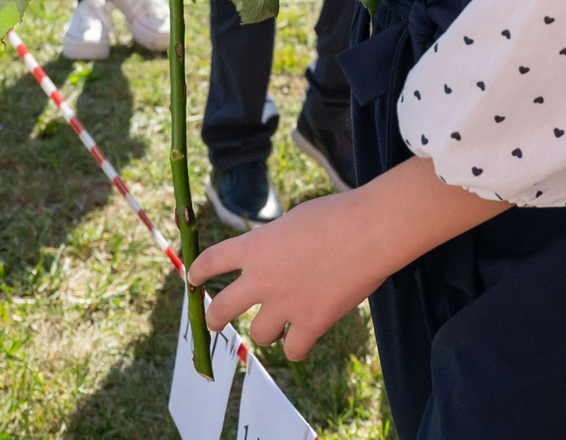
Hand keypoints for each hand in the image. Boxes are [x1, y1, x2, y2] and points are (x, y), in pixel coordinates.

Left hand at [194, 158, 506, 356]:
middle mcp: (262, 278)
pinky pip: (293, 351)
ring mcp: (285, 304)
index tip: (192, 280)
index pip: (211, 261)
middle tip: (215, 322)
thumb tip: (272, 260)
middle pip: (220, 309)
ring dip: (267, 331)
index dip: (197, 273)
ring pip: (258, 335)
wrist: (372, 230)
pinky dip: (297, 346)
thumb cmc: (341, 214)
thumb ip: (274, 243)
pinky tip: (304, 339)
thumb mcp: (294, 220)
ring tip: (278, 326)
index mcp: (255, 246)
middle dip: (214, 319)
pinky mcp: (311, 323)